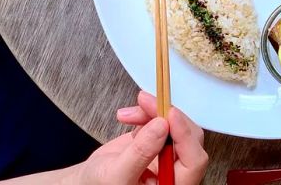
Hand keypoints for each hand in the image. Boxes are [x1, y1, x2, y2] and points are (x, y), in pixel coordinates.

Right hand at [76, 90, 208, 184]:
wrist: (87, 181)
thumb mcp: (117, 175)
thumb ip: (141, 153)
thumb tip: (163, 126)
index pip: (193, 162)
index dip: (185, 136)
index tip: (170, 115)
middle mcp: (175, 171)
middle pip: (187, 138)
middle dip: (167, 117)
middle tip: (147, 103)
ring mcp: (168, 155)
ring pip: (175, 125)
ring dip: (153, 112)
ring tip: (129, 113)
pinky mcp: (158, 141)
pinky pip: (162, 120)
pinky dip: (147, 113)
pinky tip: (129, 116)